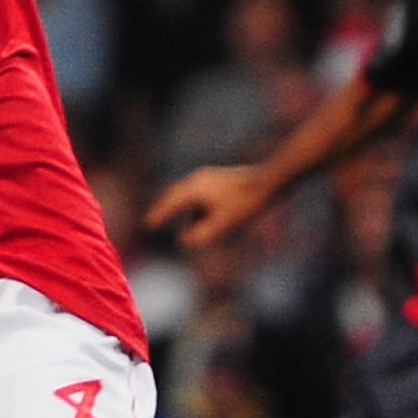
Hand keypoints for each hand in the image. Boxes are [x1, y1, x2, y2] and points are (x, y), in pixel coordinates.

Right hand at [146, 165, 274, 250]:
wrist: (270, 181)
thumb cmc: (245, 204)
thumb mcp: (222, 225)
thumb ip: (201, 235)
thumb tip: (184, 240)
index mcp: (194, 189)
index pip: (170, 204)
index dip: (158, 215)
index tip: (148, 225)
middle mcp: (198, 180)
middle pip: (174, 195)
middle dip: (164, 208)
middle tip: (152, 220)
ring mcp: (209, 177)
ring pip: (188, 194)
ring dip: (180, 207)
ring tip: (173, 217)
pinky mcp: (219, 179)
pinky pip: (199, 193)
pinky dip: (194, 205)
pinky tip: (199, 215)